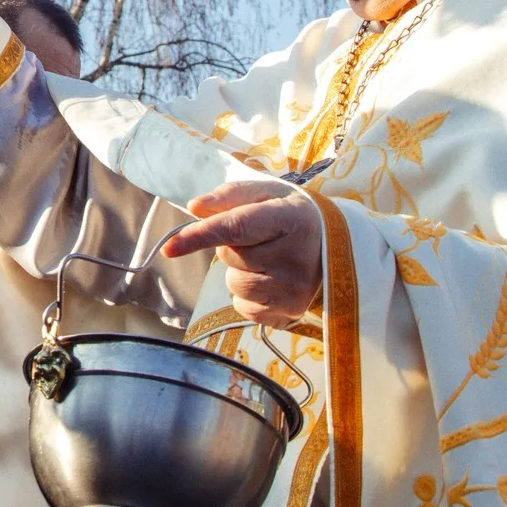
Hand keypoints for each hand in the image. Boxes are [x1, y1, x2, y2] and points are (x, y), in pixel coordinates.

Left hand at [160, 180, 323, 326]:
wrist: (337, 249)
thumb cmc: (291, 216)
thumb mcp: (267, 194)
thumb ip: (229, 196)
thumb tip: (195, 208)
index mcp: (288, 218)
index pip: (236, 227)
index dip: (199, 237)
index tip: (170, 247)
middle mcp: (295, 257)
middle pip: (231, 257)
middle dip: (233, 247)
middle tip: (261, 240)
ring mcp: (295, 290)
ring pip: (234, 286)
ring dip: (239, 273)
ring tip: (268, 261)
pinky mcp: (290, 313)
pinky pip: (244, 307)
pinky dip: (248, 295)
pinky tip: (271, 281)